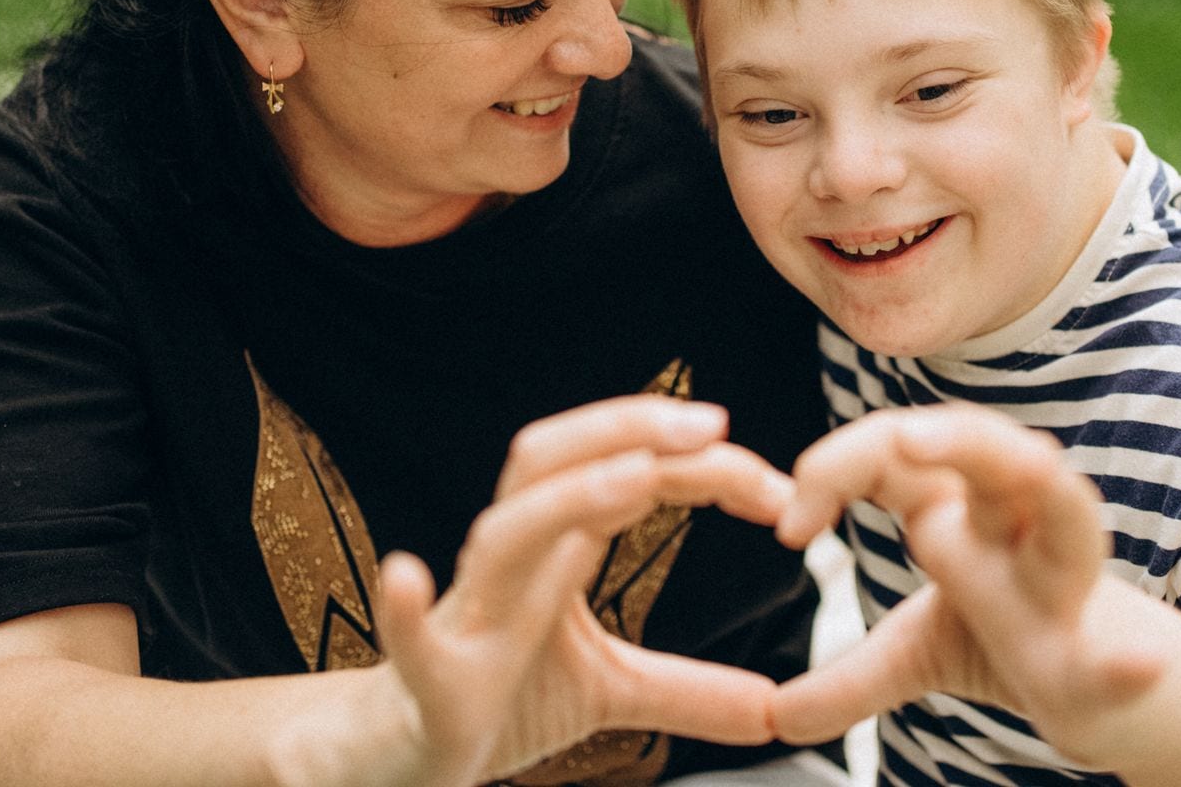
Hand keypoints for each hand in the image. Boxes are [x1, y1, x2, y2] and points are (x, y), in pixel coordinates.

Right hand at [364, 396, 794, 785]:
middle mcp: (510, 563)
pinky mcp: (430, 679)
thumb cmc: (498, 698)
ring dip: (568, 499)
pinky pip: (409, 637)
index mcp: (554, 550)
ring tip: (634, 482)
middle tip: (715, 426)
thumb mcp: (611, 692)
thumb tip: (775, 709)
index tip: (773, 483)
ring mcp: (469, 614)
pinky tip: (407, 576)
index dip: (698, 465)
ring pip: (503, 532)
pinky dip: (405, 606)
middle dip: (628, 429)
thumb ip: (689, 691)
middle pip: (553, 462)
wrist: (410, 758)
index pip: (625, 473)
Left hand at [767, 405, 1161, 760]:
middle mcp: (1021, 527)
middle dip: (951, 434)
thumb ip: (849, 674)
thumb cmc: (1018, 636)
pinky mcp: (1100, 659)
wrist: (1117, 697)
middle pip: (990, 450)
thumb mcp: (919, 652)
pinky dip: (1126, 664)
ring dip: (1045, 482)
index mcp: (967, 512)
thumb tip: (777, 713)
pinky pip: (1119, 659)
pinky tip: (1135, 666)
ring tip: (1030, 464)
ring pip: (1069, 511)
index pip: (901, 457)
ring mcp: (1065, 586)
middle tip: (901, 441)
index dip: (839, 470)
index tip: (787, 527)